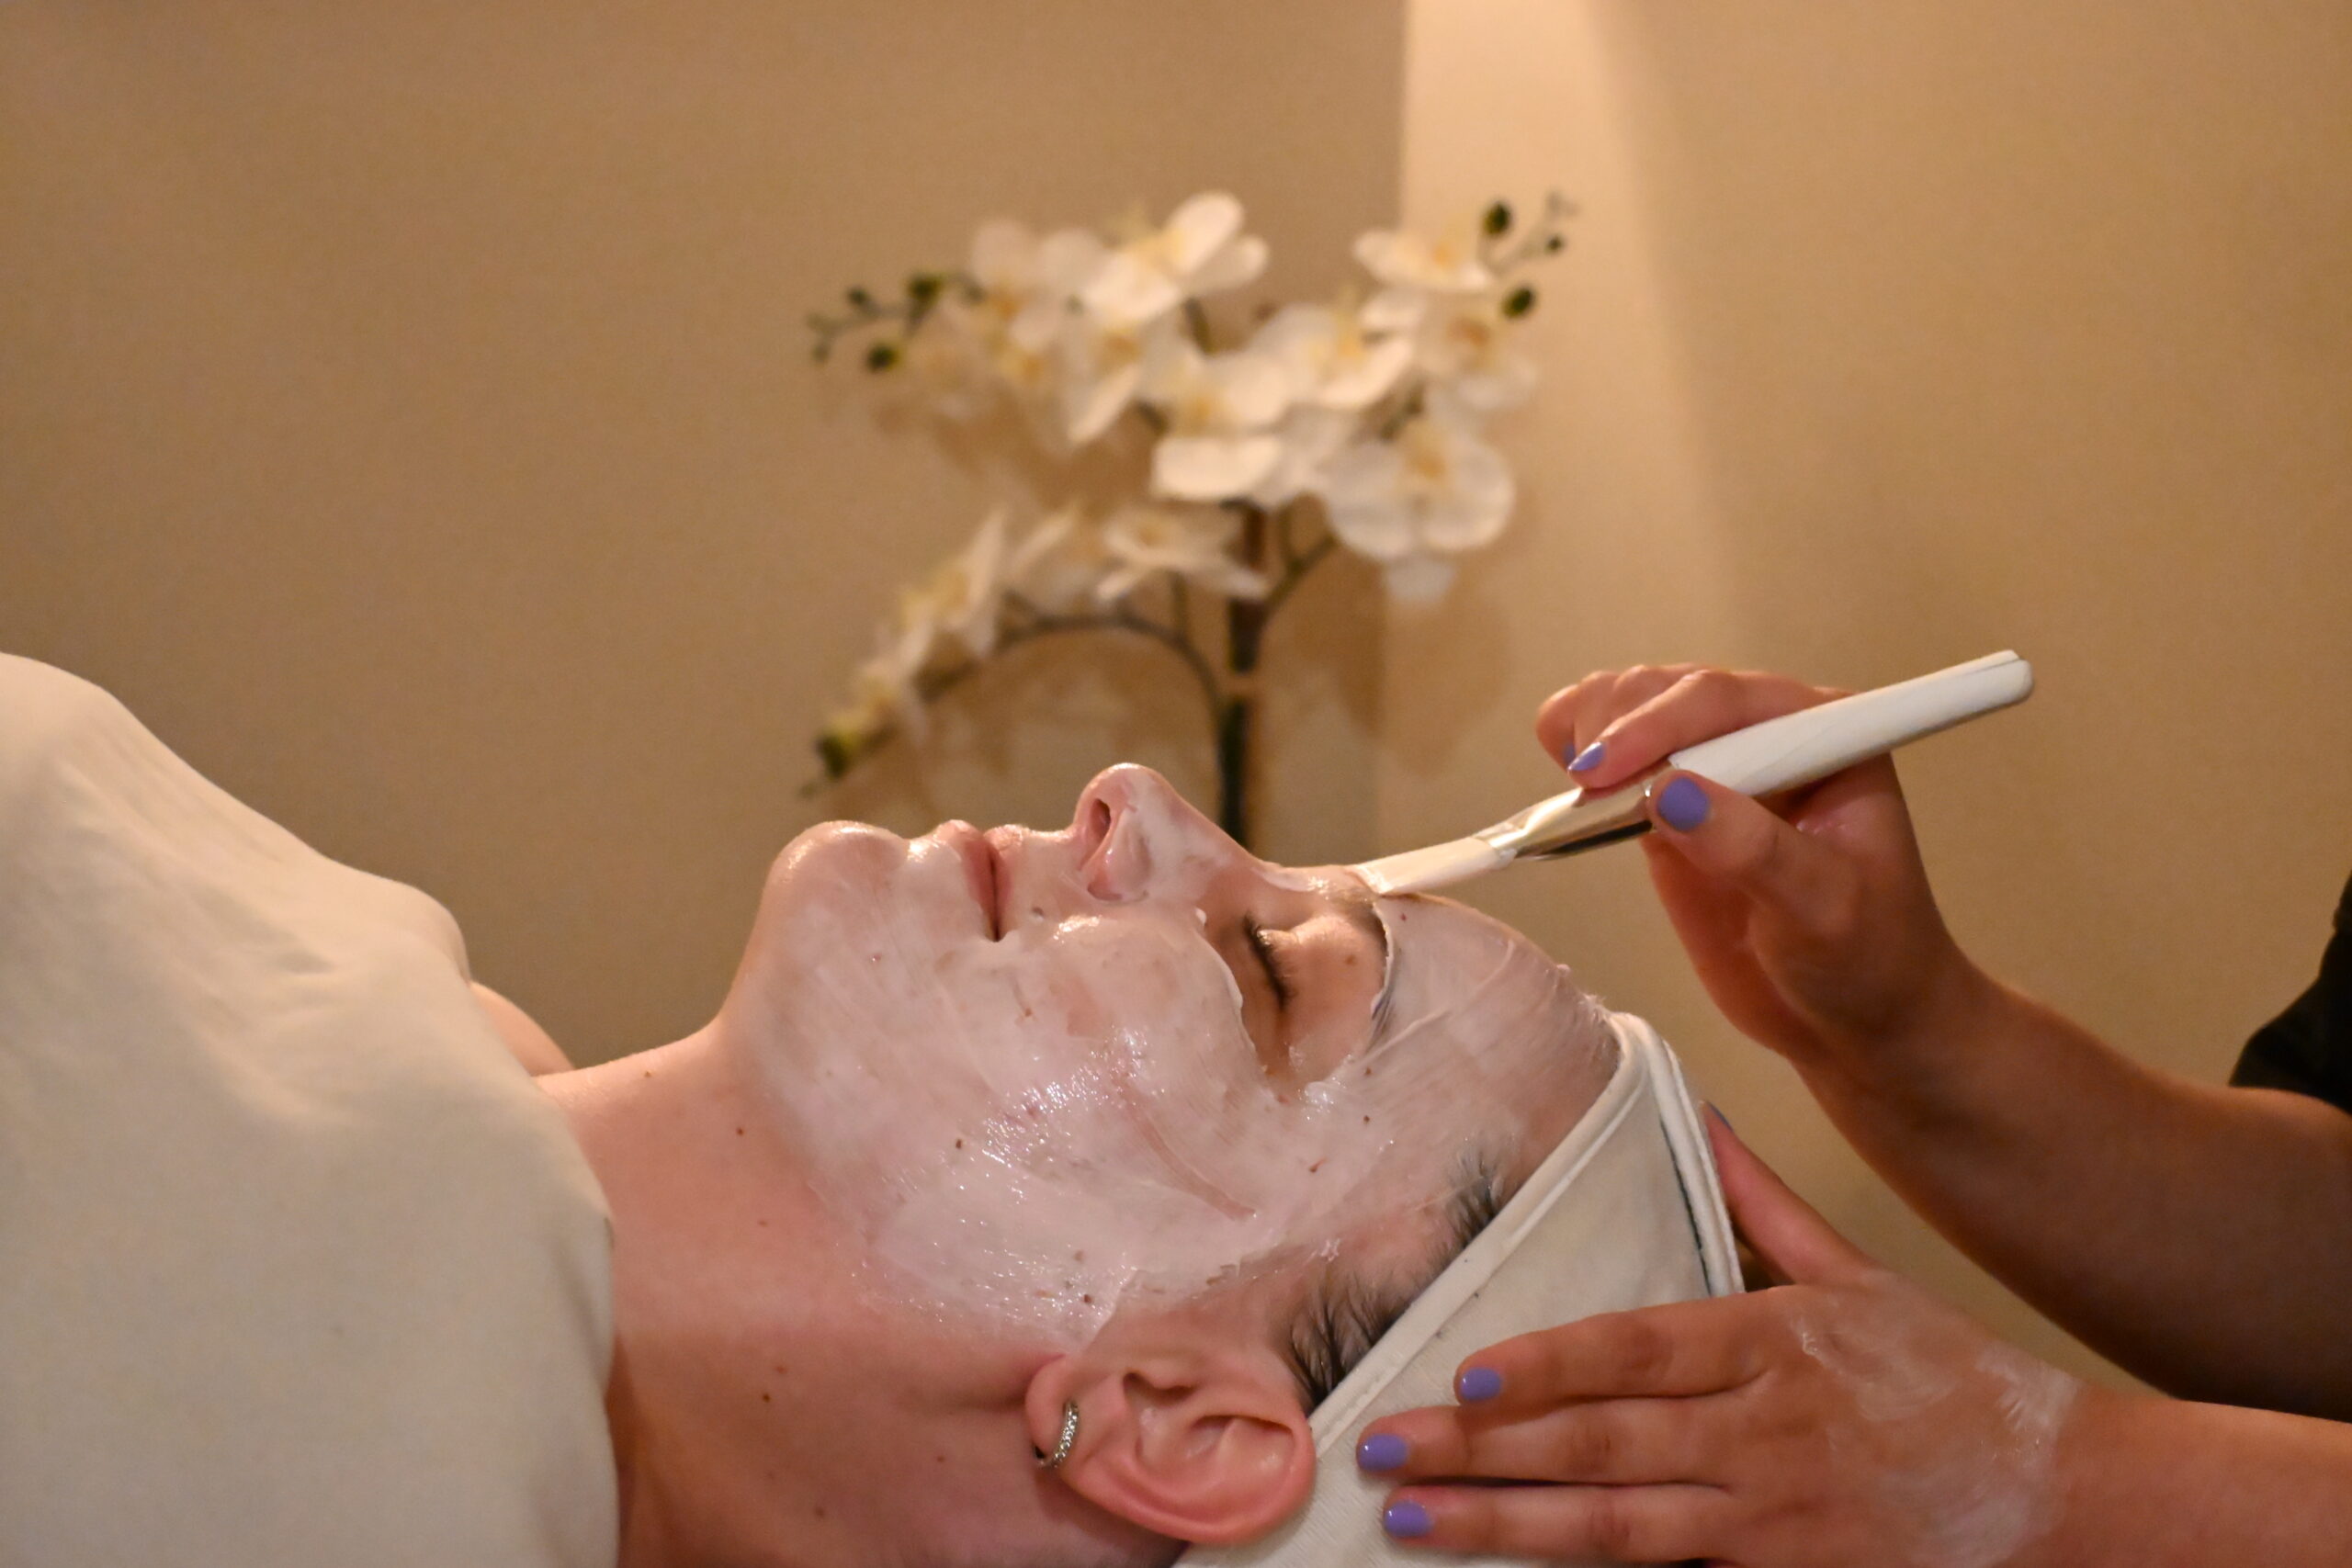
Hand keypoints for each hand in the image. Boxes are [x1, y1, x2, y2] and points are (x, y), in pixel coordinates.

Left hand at [1355, 1116, 2091, 1566]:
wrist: (2072, 1498)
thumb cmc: (1953, 1381)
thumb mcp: (1858, 1278)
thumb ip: (1762, 1205)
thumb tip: (1700, 1112)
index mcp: (1774, 1342)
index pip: (1640, 1350)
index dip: (1553, 1367)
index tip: (1469, 1374)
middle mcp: (1764, 1431)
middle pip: (1605, 1443)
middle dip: (1482, 1452)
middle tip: (1382, 1452)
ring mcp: (1773, 1519)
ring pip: (1619, 1525)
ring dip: (1506, 1523)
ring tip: (1412, 1520)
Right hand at [1535, 664, 1990, 1077]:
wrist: (1851, 1017)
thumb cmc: (1863, 958)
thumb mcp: (1822, 908)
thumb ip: (1751, 848)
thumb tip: (1666, 792)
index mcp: (1822, 734)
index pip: (1727, 699)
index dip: (1660, 722)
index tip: (1605, 772)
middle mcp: (1766, 732)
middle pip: (1669, 689)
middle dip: (1618, 724)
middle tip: (1587, 791)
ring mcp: (1714, 765)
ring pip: (1632, 707)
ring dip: (1590, 730)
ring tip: (1579, 792)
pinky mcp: (1670, 806)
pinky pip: (1615, 757)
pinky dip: (1578, 754)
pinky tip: (1568, 786)